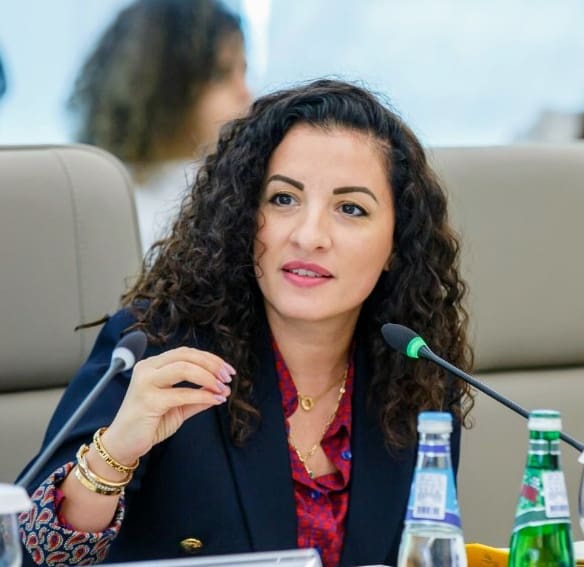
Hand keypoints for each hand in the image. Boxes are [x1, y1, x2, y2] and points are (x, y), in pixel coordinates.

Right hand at [100, 346, 235, 465]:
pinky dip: (202, 396)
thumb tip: (224, 389)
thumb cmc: (150, 423)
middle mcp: (147, 368)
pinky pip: (182, 394)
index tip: (227, 370)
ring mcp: (145, 383)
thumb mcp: (179, 406)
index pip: (186, 353)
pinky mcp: (148, 400)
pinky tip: (215, 400)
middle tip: (228, 376)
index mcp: (153, 365)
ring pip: (183, 368)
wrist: (124, 445)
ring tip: (223, 388)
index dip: (210, 358)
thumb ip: (199, 395)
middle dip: (212, 364)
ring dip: (208, 377)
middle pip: (186, 356)